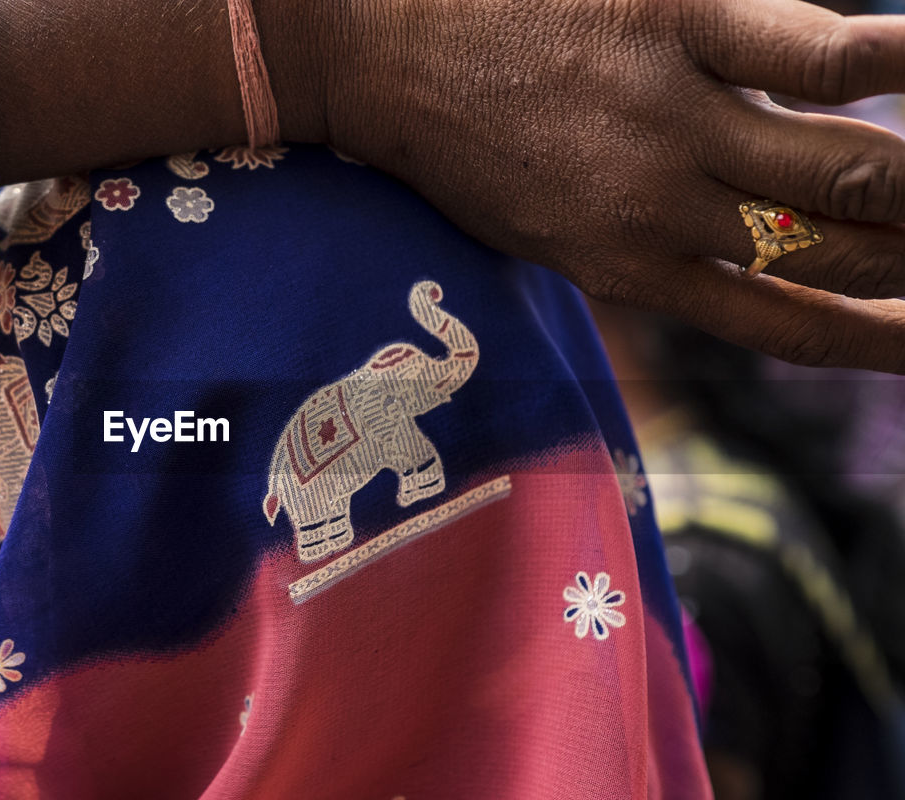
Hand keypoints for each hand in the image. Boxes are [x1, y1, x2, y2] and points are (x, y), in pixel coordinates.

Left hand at [327, 0, 904, 371]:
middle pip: (836, 251)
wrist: (375, 55)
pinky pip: (815, 50)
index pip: (789, 327)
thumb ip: (639, 252)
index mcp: (630, 270)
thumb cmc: (458, 143)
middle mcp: (664, 211)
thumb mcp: (542, 232)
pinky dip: (898, 58)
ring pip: (847, 167)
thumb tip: (734, 258)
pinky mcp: (676, 22)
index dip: (886, 340)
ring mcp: (673, 119)